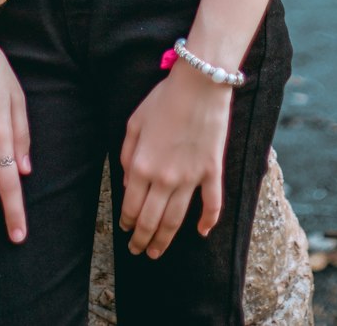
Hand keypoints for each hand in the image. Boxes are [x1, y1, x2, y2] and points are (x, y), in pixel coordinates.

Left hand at [119, 62, 232, 258]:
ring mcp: (190, 178)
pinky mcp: (211, 172)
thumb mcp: (134, 122)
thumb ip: (127, 154)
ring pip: (176, 220)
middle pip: (152, 220)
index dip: (126, 222)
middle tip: (138, 251)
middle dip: (142, 239)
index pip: (131, 205)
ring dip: (165, 239)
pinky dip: (208, 222)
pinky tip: (203, 233)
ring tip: (157, 252)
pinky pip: (212, 204)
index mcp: (142, 165)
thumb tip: (128, 183)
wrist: (198, 84)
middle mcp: (164, 178)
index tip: (124, 231)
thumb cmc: (164, 99)